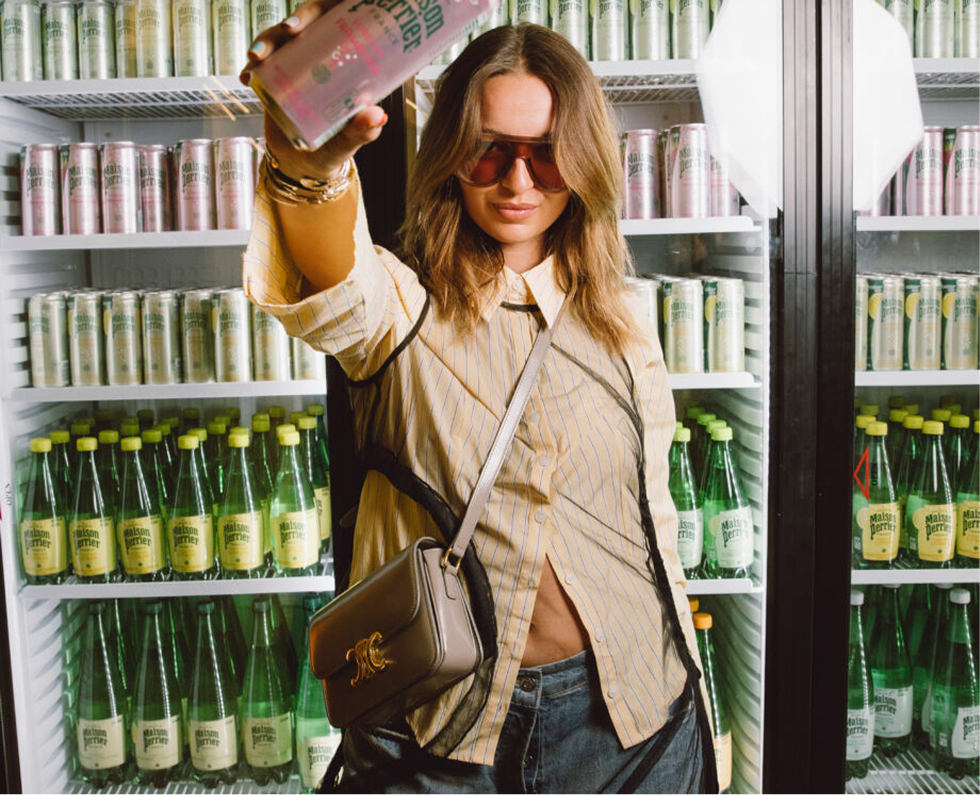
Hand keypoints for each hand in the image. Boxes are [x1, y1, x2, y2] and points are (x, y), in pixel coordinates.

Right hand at [240, 0, 387, 180]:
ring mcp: (294, 66)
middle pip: (307, 24)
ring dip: (267, 41)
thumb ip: (361, 131)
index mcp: (344, 63)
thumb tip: (377, 115)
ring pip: (280, 41)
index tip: (324, 11)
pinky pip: (260, 67)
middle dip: (295, 19)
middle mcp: (319, 58)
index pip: (341, 24)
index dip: (329, 11)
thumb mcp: (348, 142)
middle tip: (289, 29)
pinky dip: (250, 69)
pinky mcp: (273, 78)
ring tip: (257, 57)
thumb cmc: (333, 149)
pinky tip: (245, 77)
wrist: (302, 166)